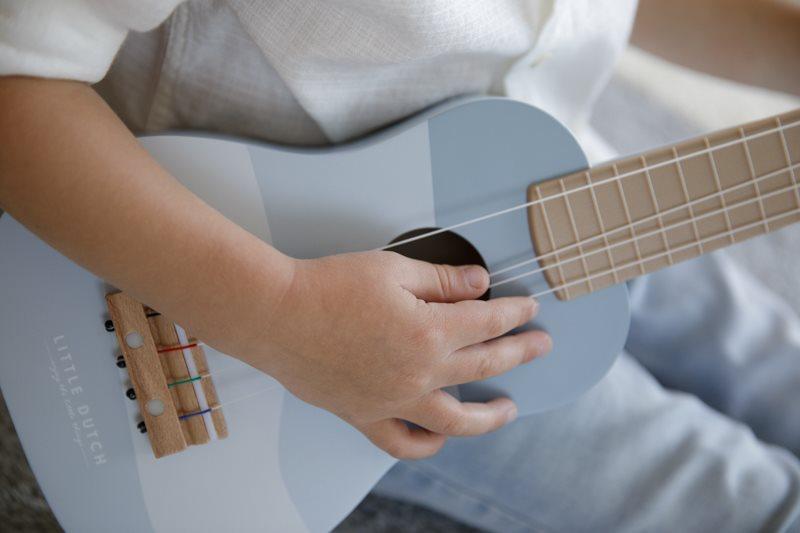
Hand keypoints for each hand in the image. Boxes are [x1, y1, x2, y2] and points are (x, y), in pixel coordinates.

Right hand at [239, 251, 550, 458]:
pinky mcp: (365, 414)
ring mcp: (393, 400)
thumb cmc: (327, 287)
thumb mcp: (393, 269)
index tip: (528, 308)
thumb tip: (479, 283)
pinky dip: (425, 445)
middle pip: (485, 366)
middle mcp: (418, 373)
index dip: (514, 313)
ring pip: (455, 421)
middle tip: (540, 345)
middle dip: (519, 353)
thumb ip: (443, 280)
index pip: (487, 323)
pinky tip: (439, 440)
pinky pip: (402, 442)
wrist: (275, 314)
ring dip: (489, 417)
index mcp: (429, 332)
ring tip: (508, 411)